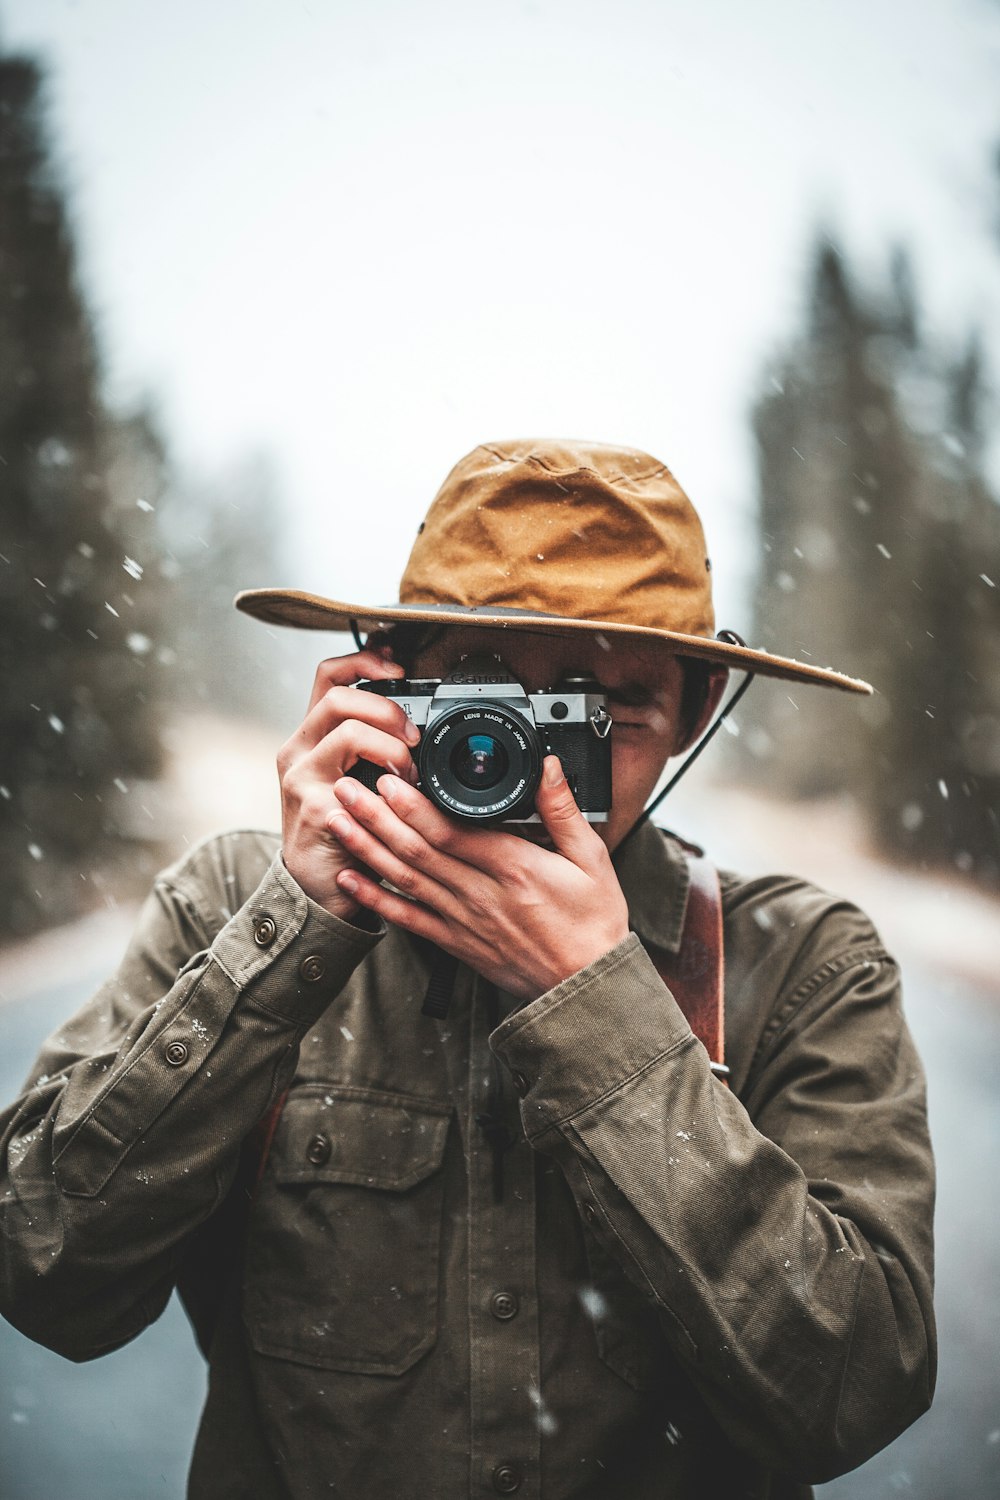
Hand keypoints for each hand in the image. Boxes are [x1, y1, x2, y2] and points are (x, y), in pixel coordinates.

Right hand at [277, 647, 419, 919]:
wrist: (320, 887)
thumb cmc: (347, 828)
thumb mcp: (360, 776)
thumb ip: (376, 744)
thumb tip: (416, 711)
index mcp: (312, 735)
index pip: (328, 675)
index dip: (364, 659)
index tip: (399, 665)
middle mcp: (298, 749)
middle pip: (337, 696)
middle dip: (386, 707)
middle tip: (413, 733)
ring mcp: (300, 777)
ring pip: (347, 731)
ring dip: (391, 745)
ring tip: (409, 770)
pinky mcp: (311, 807)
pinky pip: (354, 781)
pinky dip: (386, 785)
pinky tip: (398, 799)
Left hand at [327, 756, 629, 1001]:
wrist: (586, 984)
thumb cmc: (593, 923)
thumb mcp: (591, 859)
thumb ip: (563, 810)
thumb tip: (546, 766)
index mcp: (513, 868)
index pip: (451, 833)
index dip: (413, 806)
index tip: (387, 779)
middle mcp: (481, 895)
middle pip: (417, 851)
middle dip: (376, 816)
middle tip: (346, 787)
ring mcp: (464, 921)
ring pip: (405, 879)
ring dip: (367, 848)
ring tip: (337, 820)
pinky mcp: (456, 943)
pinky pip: (408, 920)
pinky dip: (375, 900)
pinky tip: (349, 880)